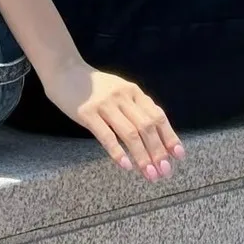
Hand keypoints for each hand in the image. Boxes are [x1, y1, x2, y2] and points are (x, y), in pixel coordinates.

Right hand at [41, 60, 186, 181]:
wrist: (65, 70)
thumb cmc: (94, 85)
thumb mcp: (119, 90)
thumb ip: (135, 107)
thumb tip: (155, 132)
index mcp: (134, 92)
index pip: (157, 116)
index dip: (169, 136)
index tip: (178, 155)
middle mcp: (123, 97)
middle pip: (146, 126)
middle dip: (158, 151)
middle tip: (164, 172)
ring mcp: (105, 104)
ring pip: (130, 133)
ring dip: (142, 156)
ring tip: (150, 174)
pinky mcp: (88, 113)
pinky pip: (106, 135)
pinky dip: (118, 152)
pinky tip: (126, 165)